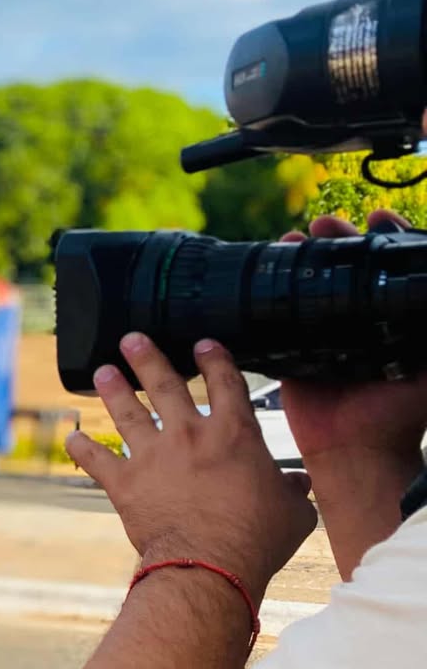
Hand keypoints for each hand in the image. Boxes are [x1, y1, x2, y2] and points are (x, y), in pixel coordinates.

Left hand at [67, 333, 314, 590]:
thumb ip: (292, 490)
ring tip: (102, 371)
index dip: (215, 360)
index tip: (203, 344)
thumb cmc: (257, 539)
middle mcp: (190, 435)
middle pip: (166, 385)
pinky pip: (96, 460)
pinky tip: (72, 436)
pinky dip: (82, 448)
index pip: (226, 383)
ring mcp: (153, 456)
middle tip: (131, 339)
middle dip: (147, 358)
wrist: (210, 564)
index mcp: (235, 434)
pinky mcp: (124, 483)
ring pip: (128, 413)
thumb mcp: (292, 511)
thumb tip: (298, 483)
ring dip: (113, 390)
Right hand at [277, 213, 426, 464]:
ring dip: (306, 258)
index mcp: (393, 322)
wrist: (355, 450)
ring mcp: (325, 335)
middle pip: (349, 269)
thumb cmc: (399, 415)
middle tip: (330, 224)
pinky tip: (269, 270)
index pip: (389, 270)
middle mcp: (360, 323)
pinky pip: (281, 316)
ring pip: (314, 285)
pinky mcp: (294, 352)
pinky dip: (273, 292)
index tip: (379, 219)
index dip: (387, 239)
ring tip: (298, 237)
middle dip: (341, 241)